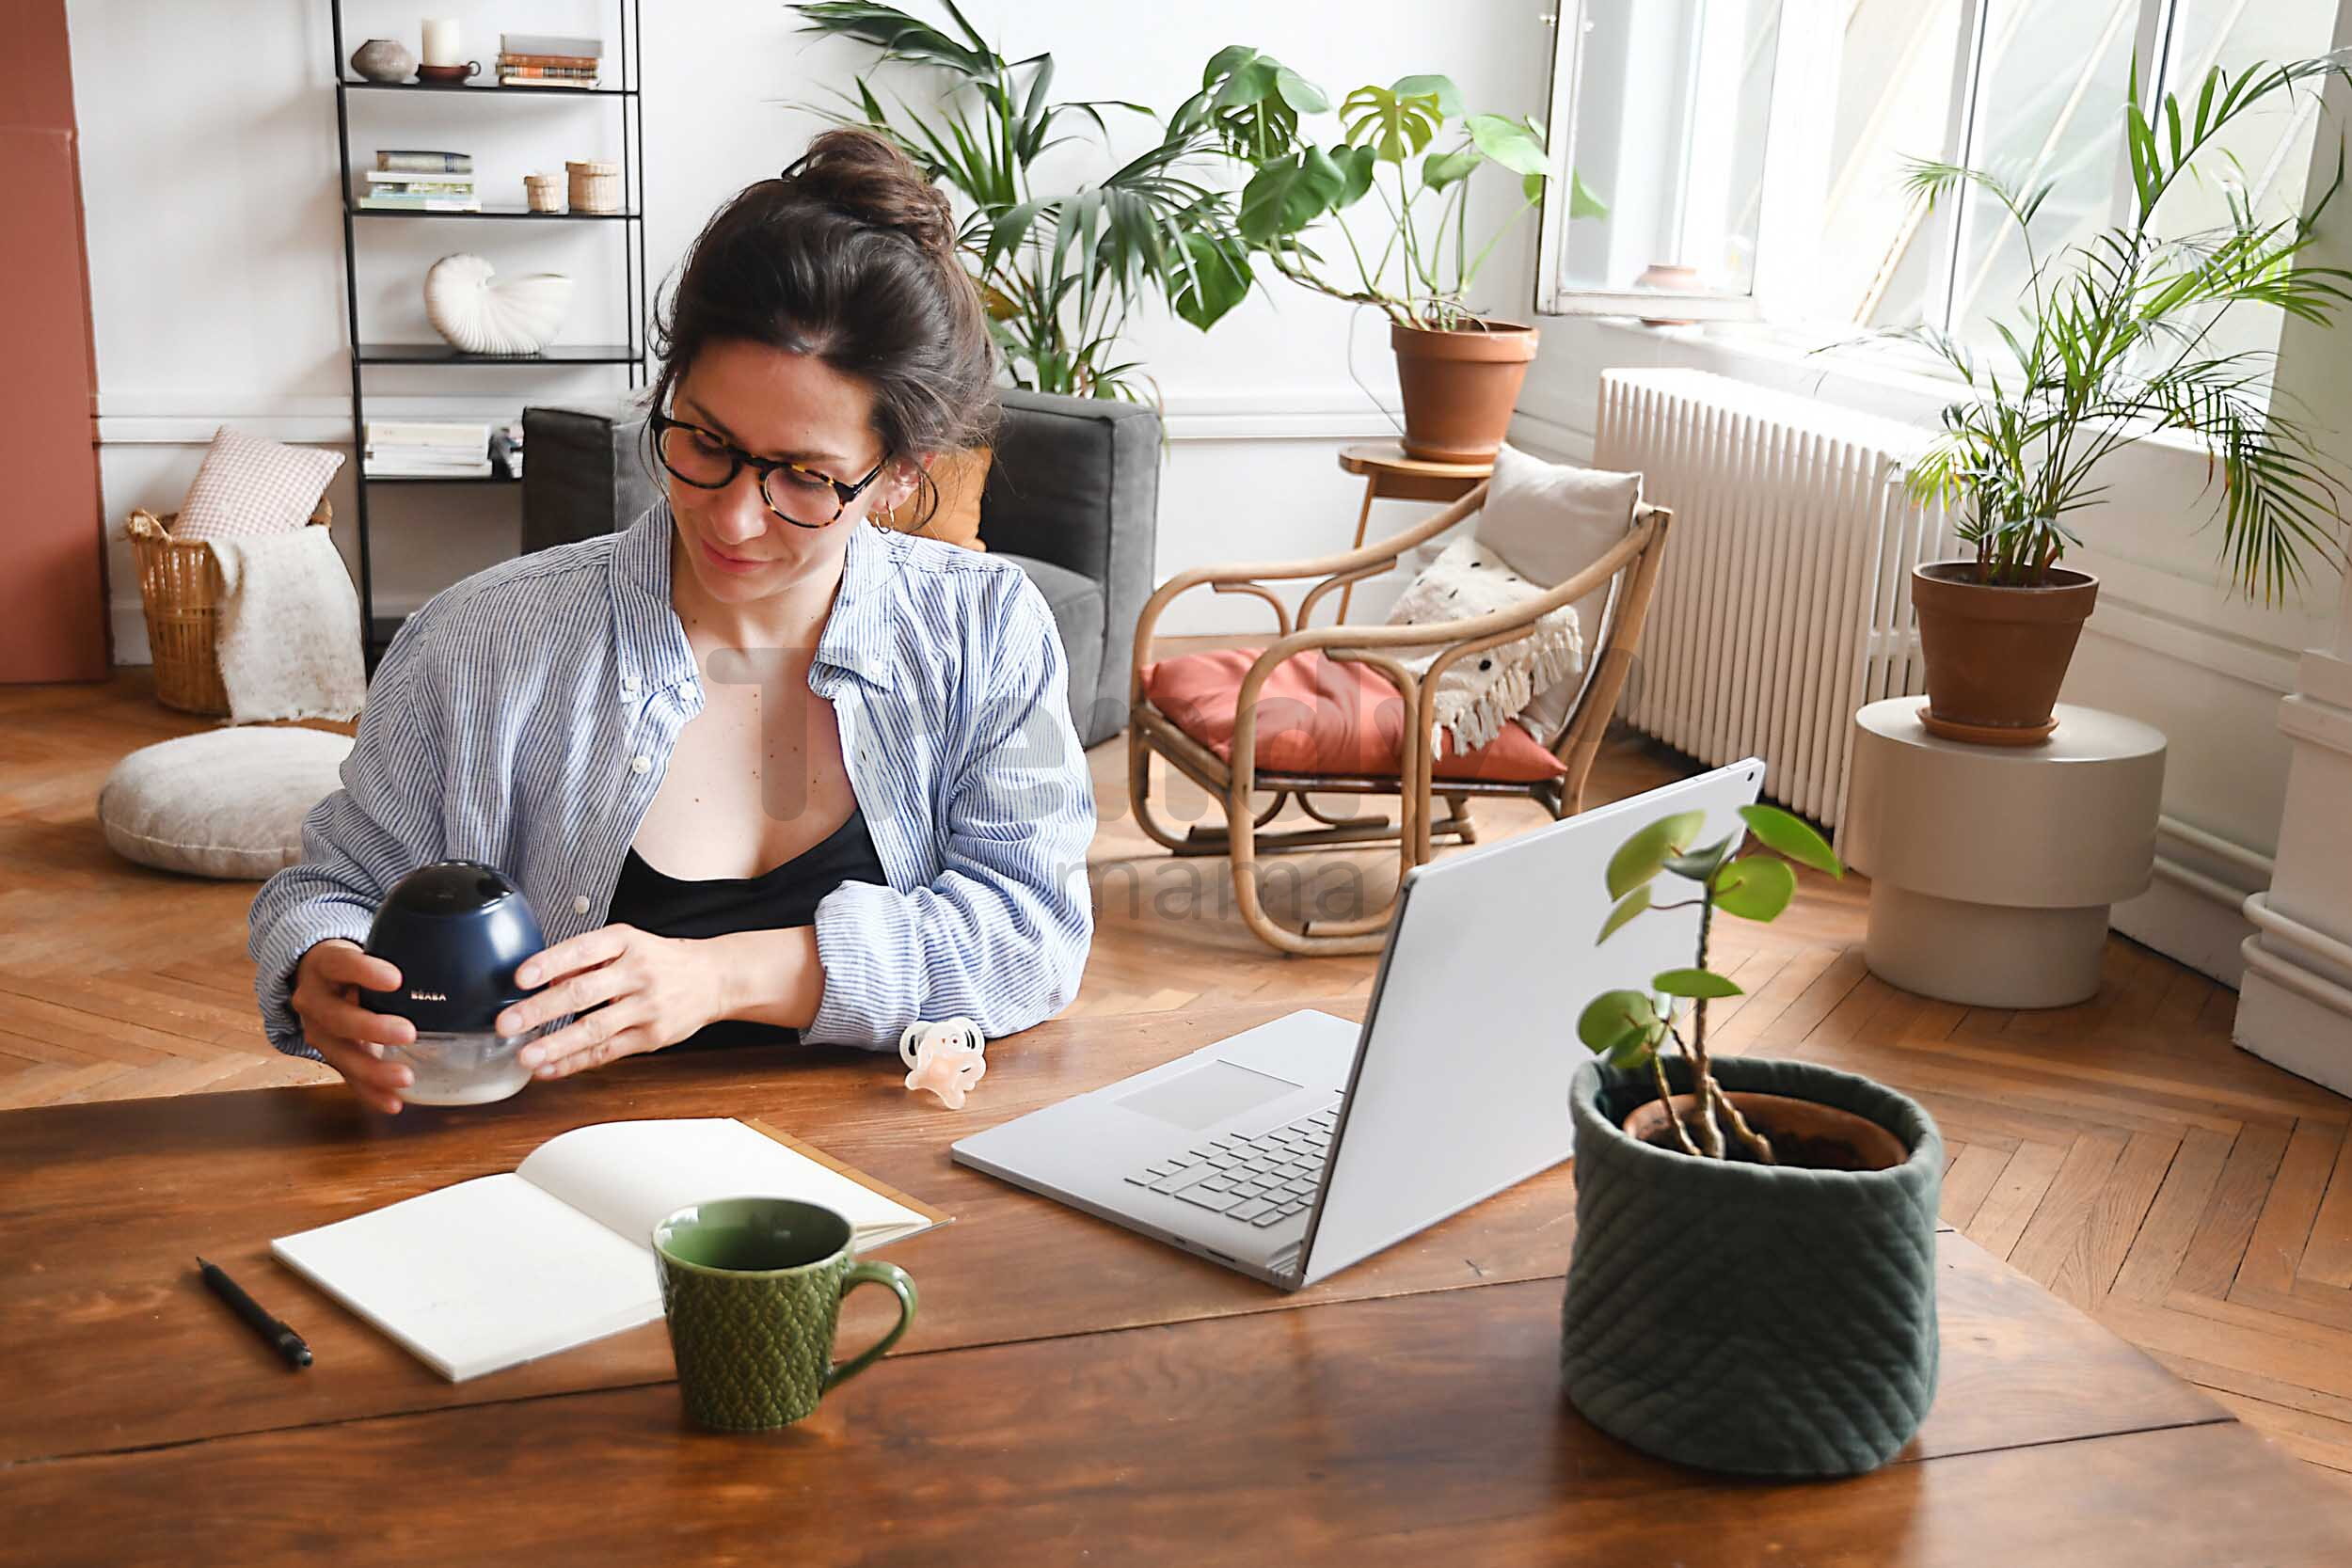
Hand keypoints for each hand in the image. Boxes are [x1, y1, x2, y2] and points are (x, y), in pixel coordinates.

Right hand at [290, 939, 416, 1114]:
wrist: (318, 979)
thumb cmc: (354, 962)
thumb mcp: (366, 948)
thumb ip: (396, 950)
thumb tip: (456, 952)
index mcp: (324, 965)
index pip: (339, 964)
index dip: (364, 971)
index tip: (396, 978)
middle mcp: (314, 1000)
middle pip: (337, 1017)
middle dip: (372, 1028)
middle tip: (408, 1032)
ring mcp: (318, 1032)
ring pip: (340, 1054)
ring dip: (372, 1070)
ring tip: (405, 1078)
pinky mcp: (330, 1055)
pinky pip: (348, 1077)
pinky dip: (371, 1092)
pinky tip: (394, 1102)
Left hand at [499, 924, 725, 1080]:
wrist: (713, 978)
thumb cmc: (660, 960)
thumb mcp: (626, 944)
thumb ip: (586, 959)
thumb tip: (544, 981)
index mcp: (625, 942)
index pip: (582, 950)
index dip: (550, 963)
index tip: (520, 978)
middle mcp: (637, 973)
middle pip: (583, 993)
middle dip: (541, 1010)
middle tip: (508, 1023)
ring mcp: (646, 1007)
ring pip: (594, 1029)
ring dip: (556, 1045)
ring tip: (526, 1055)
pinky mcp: (651, 1037)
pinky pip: (607, 1052)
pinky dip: (575, 1062)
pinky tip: (550, 1068)